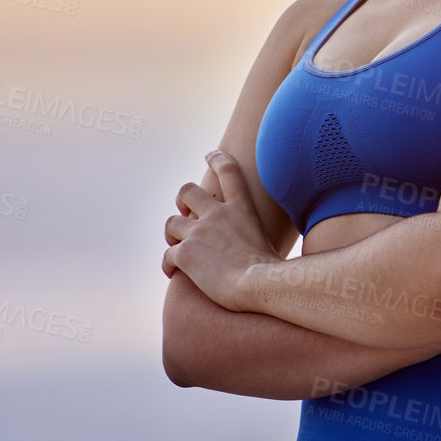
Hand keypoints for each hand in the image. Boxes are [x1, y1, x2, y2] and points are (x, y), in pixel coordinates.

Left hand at [161, 149, 277, 310]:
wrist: (261, 285)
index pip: (228, 172)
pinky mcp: (186, 253)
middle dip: (182, 201)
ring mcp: (199, 232)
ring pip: (172, 223)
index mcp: (241, 209)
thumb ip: (256, 237)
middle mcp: (218, 215)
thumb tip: (258, 249)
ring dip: (172, 235)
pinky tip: (173, 273)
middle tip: (184, 214)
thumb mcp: (272, 242)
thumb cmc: (272, 273)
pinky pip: (168, 255)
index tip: (209, 155)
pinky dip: (169, 264)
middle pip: (187, 191)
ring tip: (177, 248)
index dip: (217, 159)